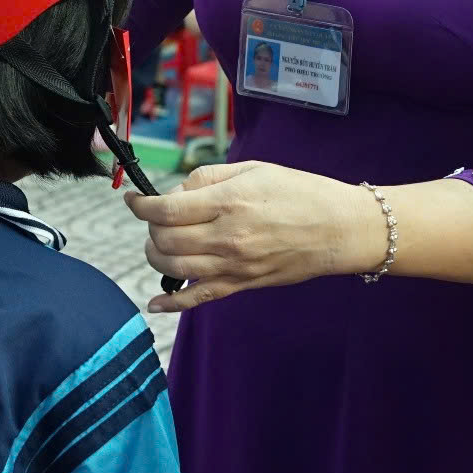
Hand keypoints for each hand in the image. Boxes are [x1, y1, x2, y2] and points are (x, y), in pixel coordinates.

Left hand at [124, 161, 373, 313]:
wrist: (339, 229)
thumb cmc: (300, 193)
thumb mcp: (253, 169)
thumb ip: (208, 177)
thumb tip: (176, 192)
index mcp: (229, 201)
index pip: (166, 209)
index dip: (140, 205)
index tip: (133, 199)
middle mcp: (227, 236)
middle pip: (164, 239)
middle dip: (150, 227)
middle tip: (156, 217)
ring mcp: (234, 265)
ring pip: (173, 268)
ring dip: (155, 255)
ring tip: (159, 242)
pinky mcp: (242, 285)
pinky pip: (198, 299)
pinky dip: (171, 303)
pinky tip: (155, 301)